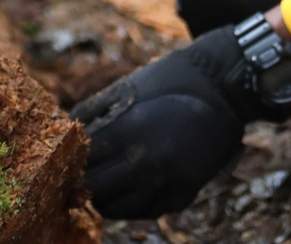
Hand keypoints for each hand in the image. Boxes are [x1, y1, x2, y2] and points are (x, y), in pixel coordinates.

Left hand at [71, 26, 250, 217]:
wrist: (224, 87)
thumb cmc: (172, 78)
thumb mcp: (127, 86)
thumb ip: (93, 111)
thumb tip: (65, 132)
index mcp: (127, 132)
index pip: (83, 162)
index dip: (71, 160)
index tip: (67, 156)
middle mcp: (145, 164)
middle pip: (95, 190)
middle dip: (84, 181)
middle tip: (82, 171)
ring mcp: (166, 183)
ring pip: (116, 209)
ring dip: (105, 197)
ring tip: (104, 179)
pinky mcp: (183, 195)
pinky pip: (145, 212)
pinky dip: (131, 204)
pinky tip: (128, 187)